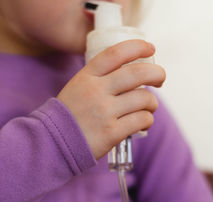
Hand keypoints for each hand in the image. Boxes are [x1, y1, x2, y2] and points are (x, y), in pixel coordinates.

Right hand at [57, 39, 165, 159]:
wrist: (53, 144)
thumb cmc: (70, 115)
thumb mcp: (77, 87)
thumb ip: (100, 78)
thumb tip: (132, 72)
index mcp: (87, 76)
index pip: (116, 53)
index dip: (137, 47)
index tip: (150, 48)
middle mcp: (96, 91)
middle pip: (138, 73)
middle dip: (157, 73)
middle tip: (160, 78)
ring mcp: (104, 112)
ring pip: (144, 99)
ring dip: (152, 103)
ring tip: (149, 107)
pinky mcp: (112, 133)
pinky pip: (142, 120)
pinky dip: (147, 120)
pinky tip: (143, 122)